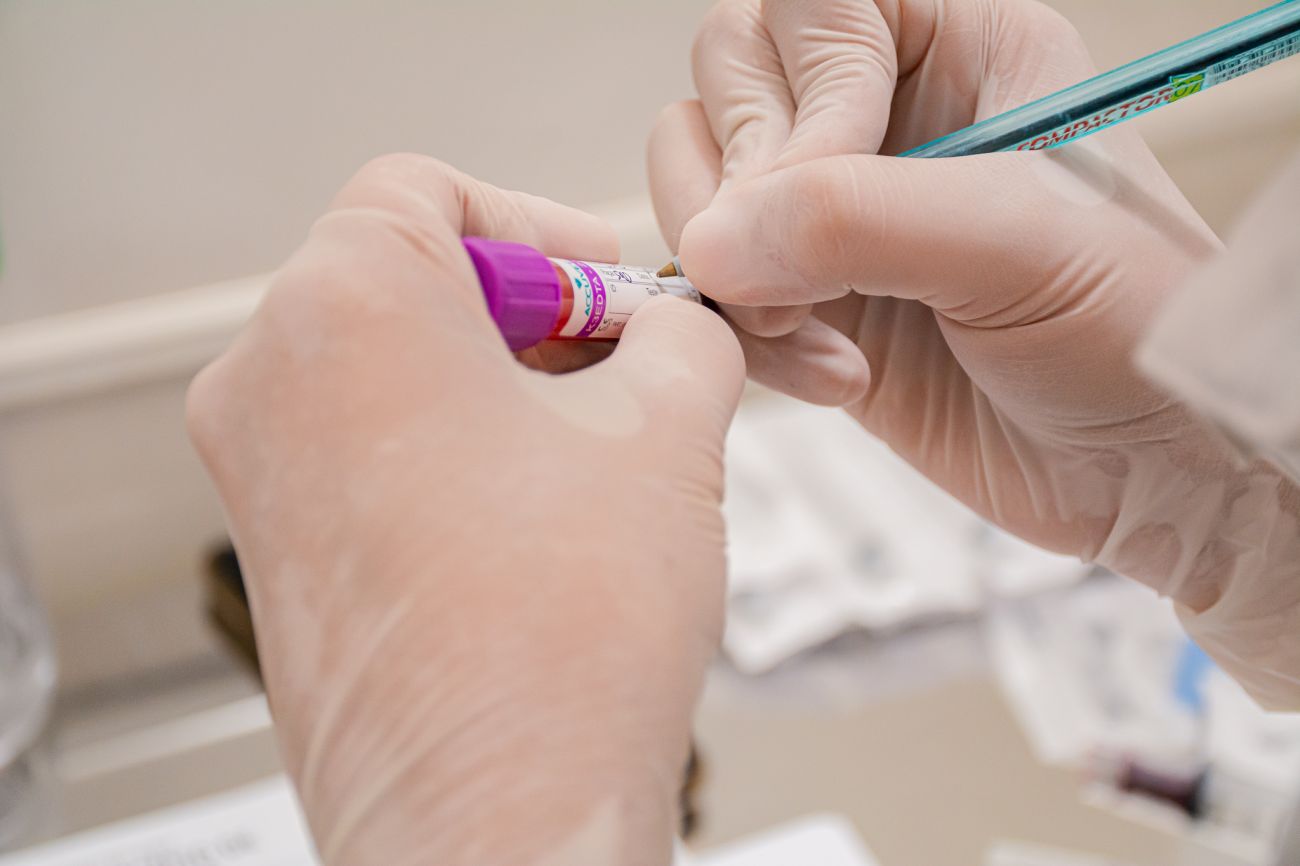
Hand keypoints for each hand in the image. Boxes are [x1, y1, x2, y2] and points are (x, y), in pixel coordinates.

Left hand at [187, 154, 744, 863]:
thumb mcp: (669, 430)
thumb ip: (681, 336)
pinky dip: (458, 458)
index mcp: (345, 306)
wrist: (501, 822)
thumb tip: (674, 331)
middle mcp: (271, 384)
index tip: (607, 281)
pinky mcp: (282, 562)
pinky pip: (371, 458)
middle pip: (413, 285)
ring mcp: (262, 480)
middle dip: (537, 318)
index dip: (541, 224)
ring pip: (395, 377)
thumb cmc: (564, 636)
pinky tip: (549, 518)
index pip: (430, 191)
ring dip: (506, 392)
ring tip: (607, 452)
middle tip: (631, 367)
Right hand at [649, 0, 1299, 706]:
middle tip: (805, 269)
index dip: (805, 89)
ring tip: (819, 330)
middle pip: (733, 71)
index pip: (816, 4)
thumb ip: (854, 220)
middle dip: (746, 178)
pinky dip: (748, 337)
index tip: (826, 189)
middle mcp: (883, 114)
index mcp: (961, 51)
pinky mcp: (803, 297)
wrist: (1139, 467)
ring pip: (698, 172)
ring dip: (736, 265)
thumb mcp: (1015, 244)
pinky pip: (709, 283)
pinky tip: (836, 377)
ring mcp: (833, 209)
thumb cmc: (1129, 331)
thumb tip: (708, 240)